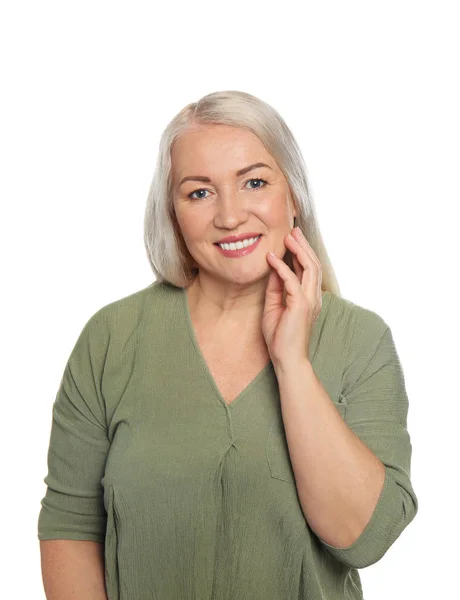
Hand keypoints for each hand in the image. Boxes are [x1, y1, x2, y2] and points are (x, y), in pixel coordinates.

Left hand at [262, 226, 322, 367]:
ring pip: (309, 267)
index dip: (302, 252)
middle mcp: (313, 297)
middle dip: (303, 245)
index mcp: (309, 298)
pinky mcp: (300, 305)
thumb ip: (275, 287)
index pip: (309, 269)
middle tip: (294, 230)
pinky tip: (273, 258)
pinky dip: (282, 267)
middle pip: (313, 264)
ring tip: (288, 236)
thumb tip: (273, 268)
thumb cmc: (280, 337)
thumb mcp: (274, 306)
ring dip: (298, 250)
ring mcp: (309, 301)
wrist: (286, 359)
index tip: (292, 238)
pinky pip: (292, 280)